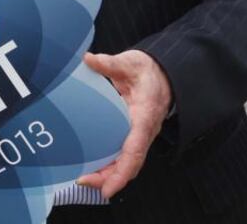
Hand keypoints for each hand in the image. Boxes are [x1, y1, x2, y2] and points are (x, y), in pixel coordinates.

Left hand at [77, 50, 172, 198]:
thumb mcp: (131, 63)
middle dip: (108, 178)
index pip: (135, 150)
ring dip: (106, 173)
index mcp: (144, 117)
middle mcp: (143, 132)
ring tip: (83, 179)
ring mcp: (138, 135)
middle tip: (82, 181)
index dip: (121, 171)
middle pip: (129, 164)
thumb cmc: (148, 71)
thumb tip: (89, 59)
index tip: (107, 187)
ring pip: (125, 163)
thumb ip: (110, 63)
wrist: (164, 74)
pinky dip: (108, 164)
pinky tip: (90, 165)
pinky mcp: (131, 134)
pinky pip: (122, 155)